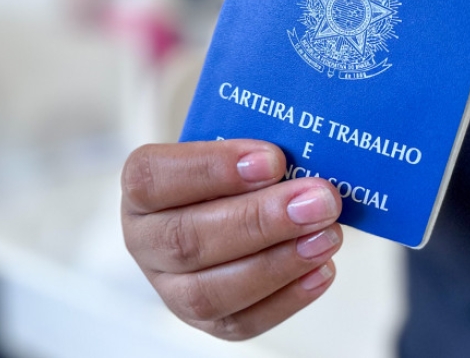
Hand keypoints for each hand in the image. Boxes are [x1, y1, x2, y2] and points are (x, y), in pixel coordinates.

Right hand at [121, 139, 342, 339]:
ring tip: (326, 237)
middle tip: (318, 201)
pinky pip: (241, 322)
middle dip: (260, 220)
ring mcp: (171, 289)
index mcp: (143, 190)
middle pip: (187, 240)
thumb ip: (259, 149)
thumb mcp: (240, 147)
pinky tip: (322, 269)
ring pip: (209, 292)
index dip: (212, 169)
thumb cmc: (239, 171)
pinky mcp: (207, 321)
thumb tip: (308, 148)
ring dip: (276, 264)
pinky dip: (287, 298)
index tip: (273, 159)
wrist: (239, 205)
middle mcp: (146, 242)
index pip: (154, 179)